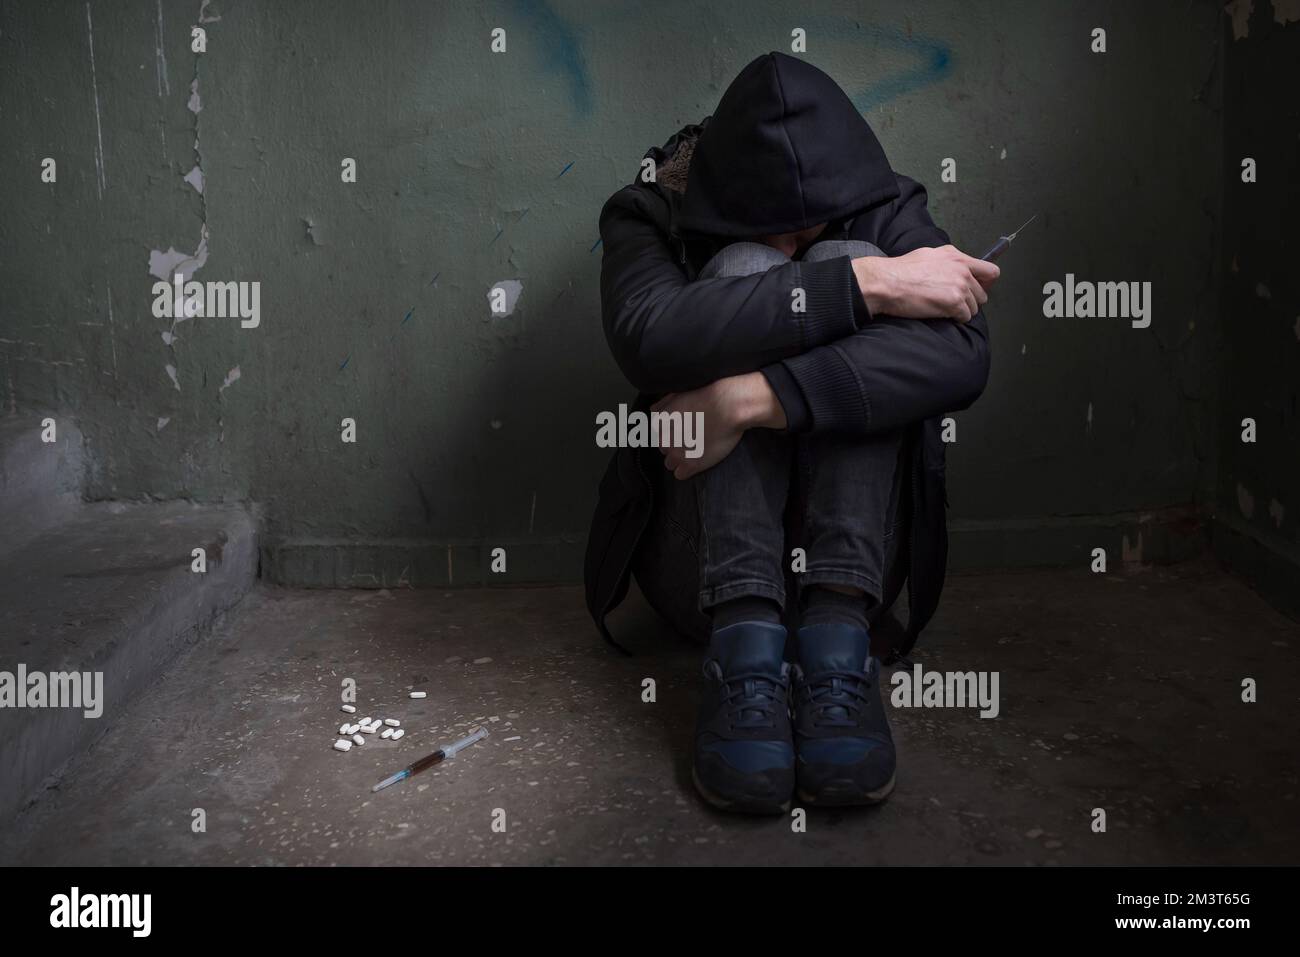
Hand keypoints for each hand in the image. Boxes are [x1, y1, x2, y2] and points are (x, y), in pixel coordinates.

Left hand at [652, 372, 785, 479]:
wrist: (729, 407)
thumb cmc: (706, 397)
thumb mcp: (679, 394)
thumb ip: (663, 404)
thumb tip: (653, 411)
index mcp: (660, 423)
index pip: (658, 435)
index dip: (671, 433)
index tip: (683, 430)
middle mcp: (665, 439)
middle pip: (664, 449)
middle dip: (675, 445)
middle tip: (692, 439)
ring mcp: (677, 454)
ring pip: (669, 464)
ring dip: (679, 459)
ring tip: (695, 452)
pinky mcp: (691, 465)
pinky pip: (679, 474)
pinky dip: (686, 470)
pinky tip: (696, 462)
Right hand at [852, 245, 999, 322]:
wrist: (886, 282)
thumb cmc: (899, 271)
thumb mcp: (927, 256)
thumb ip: (946, 262)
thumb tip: (952, 270)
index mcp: (956, 256)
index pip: (989, 271)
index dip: (985, 284)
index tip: (976, 290)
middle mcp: (962, 269)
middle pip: (982, 293)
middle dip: (970, 301)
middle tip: (954, 305)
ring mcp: (960, 285)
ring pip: (975, 307)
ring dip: (962, 311)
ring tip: (943, 310)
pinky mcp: (954, 302)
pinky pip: (965, 317)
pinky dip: (955, 319)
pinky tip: (941, 314)